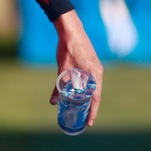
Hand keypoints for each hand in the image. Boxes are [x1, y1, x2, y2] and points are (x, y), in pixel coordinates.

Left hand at [51, 10, 102, 127]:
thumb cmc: (68, 47)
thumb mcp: (62, 68)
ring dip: (88, 97)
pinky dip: (86, 87)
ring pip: (93, 86)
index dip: (93, 111)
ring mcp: (94, 66)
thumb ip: (58, 86)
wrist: (71, 28)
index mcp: (94, 74)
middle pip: (96, 94)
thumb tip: (53, 102)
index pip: (96, 98)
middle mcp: (97, 71)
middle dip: (90, 106)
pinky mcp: (90, 62)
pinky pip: (90, 79)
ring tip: (81, 107)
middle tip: (84, 118)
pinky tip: (79, 91)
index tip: (90, 122)